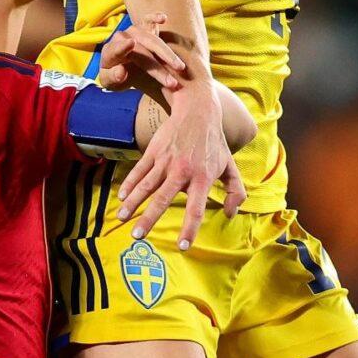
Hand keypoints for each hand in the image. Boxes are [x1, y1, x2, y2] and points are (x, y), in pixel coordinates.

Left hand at [96, 12, 190, 97]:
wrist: (120, 66)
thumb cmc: (115, 76)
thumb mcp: (110, 83)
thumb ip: (113, 78)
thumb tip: (121, 72)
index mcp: (109, 53)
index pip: (116, 50)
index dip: (122, 47)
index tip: (131, 43)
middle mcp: (121, 38)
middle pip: (141, 51)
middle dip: (157, 68)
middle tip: (172, 83)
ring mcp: (133, 31)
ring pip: (152, 40)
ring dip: (167, 54)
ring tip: (181, 68)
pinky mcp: (143, 27)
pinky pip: (148, 20)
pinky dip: (155, 17)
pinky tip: (163, 18)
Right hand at [114, 77, 245, 248]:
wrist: (197, 111)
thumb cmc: (214, 142)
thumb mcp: (230, 165)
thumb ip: (236, 191)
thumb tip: (230, 214)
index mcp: (203, 178)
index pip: (196, 208)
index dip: (189, 228)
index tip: (182, 246)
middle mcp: (183, 171)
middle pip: (163, 199)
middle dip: (149, 219)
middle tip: (138, 237)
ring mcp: (166, 161)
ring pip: (146, 186)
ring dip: (132, 203)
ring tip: (122, 219)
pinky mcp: (154, 151)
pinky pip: (139, 171)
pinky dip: (129, 184)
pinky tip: (122, 198)